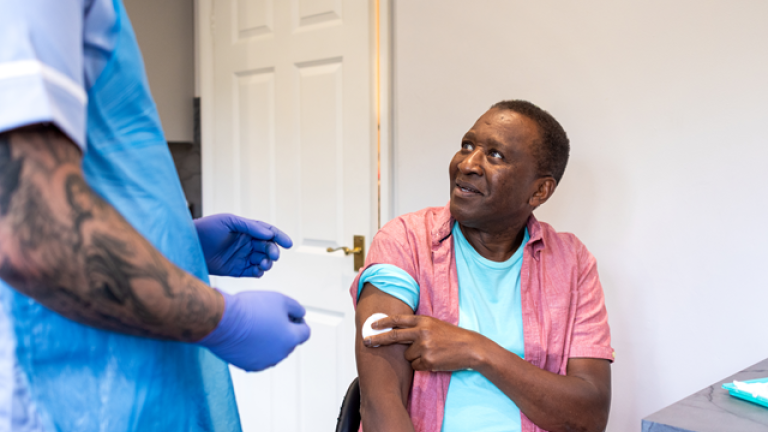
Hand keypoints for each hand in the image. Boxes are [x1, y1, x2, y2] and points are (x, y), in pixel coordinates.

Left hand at [195, 213, 291, 276]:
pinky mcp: (236, 270)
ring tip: (264, 264)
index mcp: (247, 230)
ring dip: (267, 263)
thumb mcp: (229, 221)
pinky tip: (257, 270)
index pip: (268, 232)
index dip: (279, 237)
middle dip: (273, 251)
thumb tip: (269, 234)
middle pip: (268, 247)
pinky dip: (259, 272)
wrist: (188, 245)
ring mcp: (242, 257)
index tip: (288, 244)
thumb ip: (250, 227)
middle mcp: (246, 243)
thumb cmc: (206, 229)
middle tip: (273, 256)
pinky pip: (252, 272)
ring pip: (262, 261)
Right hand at [198, 289, 310, 370]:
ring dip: (269, 340)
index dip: (298, 321)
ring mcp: (264, 362)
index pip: (305, 332)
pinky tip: (246, 336)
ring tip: (255, 325)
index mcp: (290, 339)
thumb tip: (300, 315)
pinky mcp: (248, 366)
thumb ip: (296, 308)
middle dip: (283, 331)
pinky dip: (255, 348)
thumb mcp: (280, 299)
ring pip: (273, 350)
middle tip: (268, 317)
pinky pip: (257, 356)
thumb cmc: (250, 308)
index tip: (288, 315)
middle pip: (289, 342)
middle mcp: (280, 354)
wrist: (222, 321)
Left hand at [363, 315, 486, 371]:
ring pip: (407, 356)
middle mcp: (422, 332)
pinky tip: (434, 360)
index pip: (398, 320)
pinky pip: (415, 366)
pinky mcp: (428, 361)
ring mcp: (424, 347)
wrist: (470, 348)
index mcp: (423, 321)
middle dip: (378, 339)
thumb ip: (418, 326)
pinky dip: (422, 365)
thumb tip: (398, 331)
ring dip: (415, 357)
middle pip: (394, 337)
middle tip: (366, 341)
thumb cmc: (452, 337)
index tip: (372, 325)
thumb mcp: (434, 325)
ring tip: (431, 353)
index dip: (384, 322)